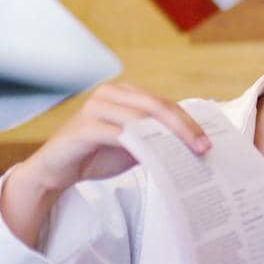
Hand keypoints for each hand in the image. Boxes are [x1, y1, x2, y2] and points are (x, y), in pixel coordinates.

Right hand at [2, 83, 208, 247]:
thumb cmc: (97, 154)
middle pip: (156, 106)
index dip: (188, 122)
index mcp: (125, 93)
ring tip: (185, 155)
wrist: (55, 171)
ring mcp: (95, 107)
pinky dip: (139, 146)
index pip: (164, 104)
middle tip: (203, 148)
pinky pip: (118, 135)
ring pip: (140, 119)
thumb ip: (157, 139)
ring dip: (166, 138)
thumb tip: (193, 146)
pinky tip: (155, 158)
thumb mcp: (134, 146)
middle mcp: (110, 94)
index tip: (208, 141)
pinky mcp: (83, 127)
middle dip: (184, 128)